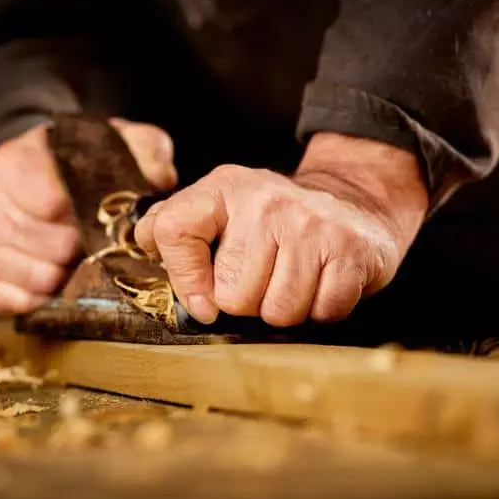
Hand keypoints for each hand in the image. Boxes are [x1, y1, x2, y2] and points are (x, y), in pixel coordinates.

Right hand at [0, 117, 176, 313]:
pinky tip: (61, 281)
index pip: (51, 202)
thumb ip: (142, 149)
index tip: (108, 219)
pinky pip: (16, 302)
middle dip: (88, 249)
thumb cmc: (75, 165)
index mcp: (17, 164)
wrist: (24, 178)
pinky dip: (44, 299)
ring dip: (71, 275)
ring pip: (40, 277)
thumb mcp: (111, 140)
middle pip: (53, 246)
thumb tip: (160, 179)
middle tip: (104, 243)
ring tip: (82, 259)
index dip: (88, 216)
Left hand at [134, 132, 427, 325]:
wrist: (355, 202)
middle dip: (248, 303)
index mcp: (225, 187)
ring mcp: (311, 224)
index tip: (202, 303)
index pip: (173, 231)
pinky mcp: (350, 249)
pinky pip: (322, 312)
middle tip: (265, 282)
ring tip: (293, 283)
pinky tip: (321, 284)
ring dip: (286, 310)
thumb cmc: (276, 220)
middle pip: (233, 296)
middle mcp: (266, 200)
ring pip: (279, 311)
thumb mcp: (223, 206)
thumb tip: (142, 242)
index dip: (183, 279)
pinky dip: (322, 310)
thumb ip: (176, 224)